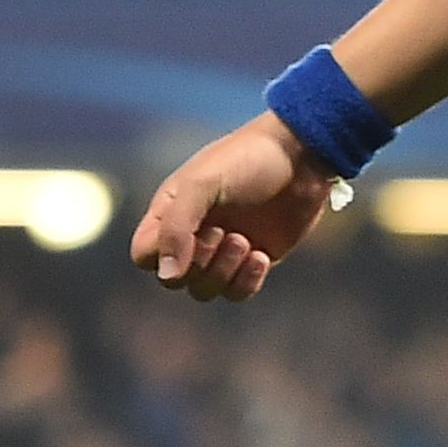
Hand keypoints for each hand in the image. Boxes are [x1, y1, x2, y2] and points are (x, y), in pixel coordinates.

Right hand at [128, 112, 340, 302]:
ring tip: (244, 240)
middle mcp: (193, 234)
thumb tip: (168, 275)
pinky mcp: (254, 259)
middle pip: (174, 280)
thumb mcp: (203, 183)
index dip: (162, 254)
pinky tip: (261, 255)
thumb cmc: (247, 160)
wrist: (303, 153)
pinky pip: (237, 292)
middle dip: (198, 263)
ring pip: (204, 290)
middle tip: (223, 232)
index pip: (144, 254)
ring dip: (222, 272)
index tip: (193, 233)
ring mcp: (224, 249)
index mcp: (172, 212)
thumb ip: (176, 227)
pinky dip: (246, 281)